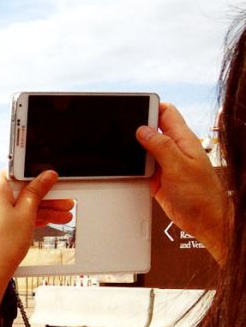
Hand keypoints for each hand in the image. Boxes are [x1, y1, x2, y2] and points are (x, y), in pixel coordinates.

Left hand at [0, 170, 70, 305]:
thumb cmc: (1, 247)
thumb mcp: (27, 214)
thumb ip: (37, 191)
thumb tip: (46, 176)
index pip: (17, 173)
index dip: (37, 177)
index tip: (52, 183)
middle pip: (17, 191)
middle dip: (43, 198)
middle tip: (63, 202)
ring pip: (13, 205)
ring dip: (36, 210)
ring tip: (60, 217)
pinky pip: (4, 216)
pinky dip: (21, 218)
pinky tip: (42, 222)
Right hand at [136, 103, 229, 261]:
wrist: (203, 219)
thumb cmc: (201, 193)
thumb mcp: (179, 166)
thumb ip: (160, 146)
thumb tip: (143, 130)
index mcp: (182, 139)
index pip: (166, 113)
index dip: (151, 107)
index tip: (135, 109)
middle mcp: (173, 149)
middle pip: (151, 130)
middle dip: (136, 129)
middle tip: (123, 133)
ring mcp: (165, 163)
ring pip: (143, 150)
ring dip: (133, 151)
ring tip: (124, 153)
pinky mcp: (157, 178)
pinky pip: (140, 168)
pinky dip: (133, 169)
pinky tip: (128, 170)